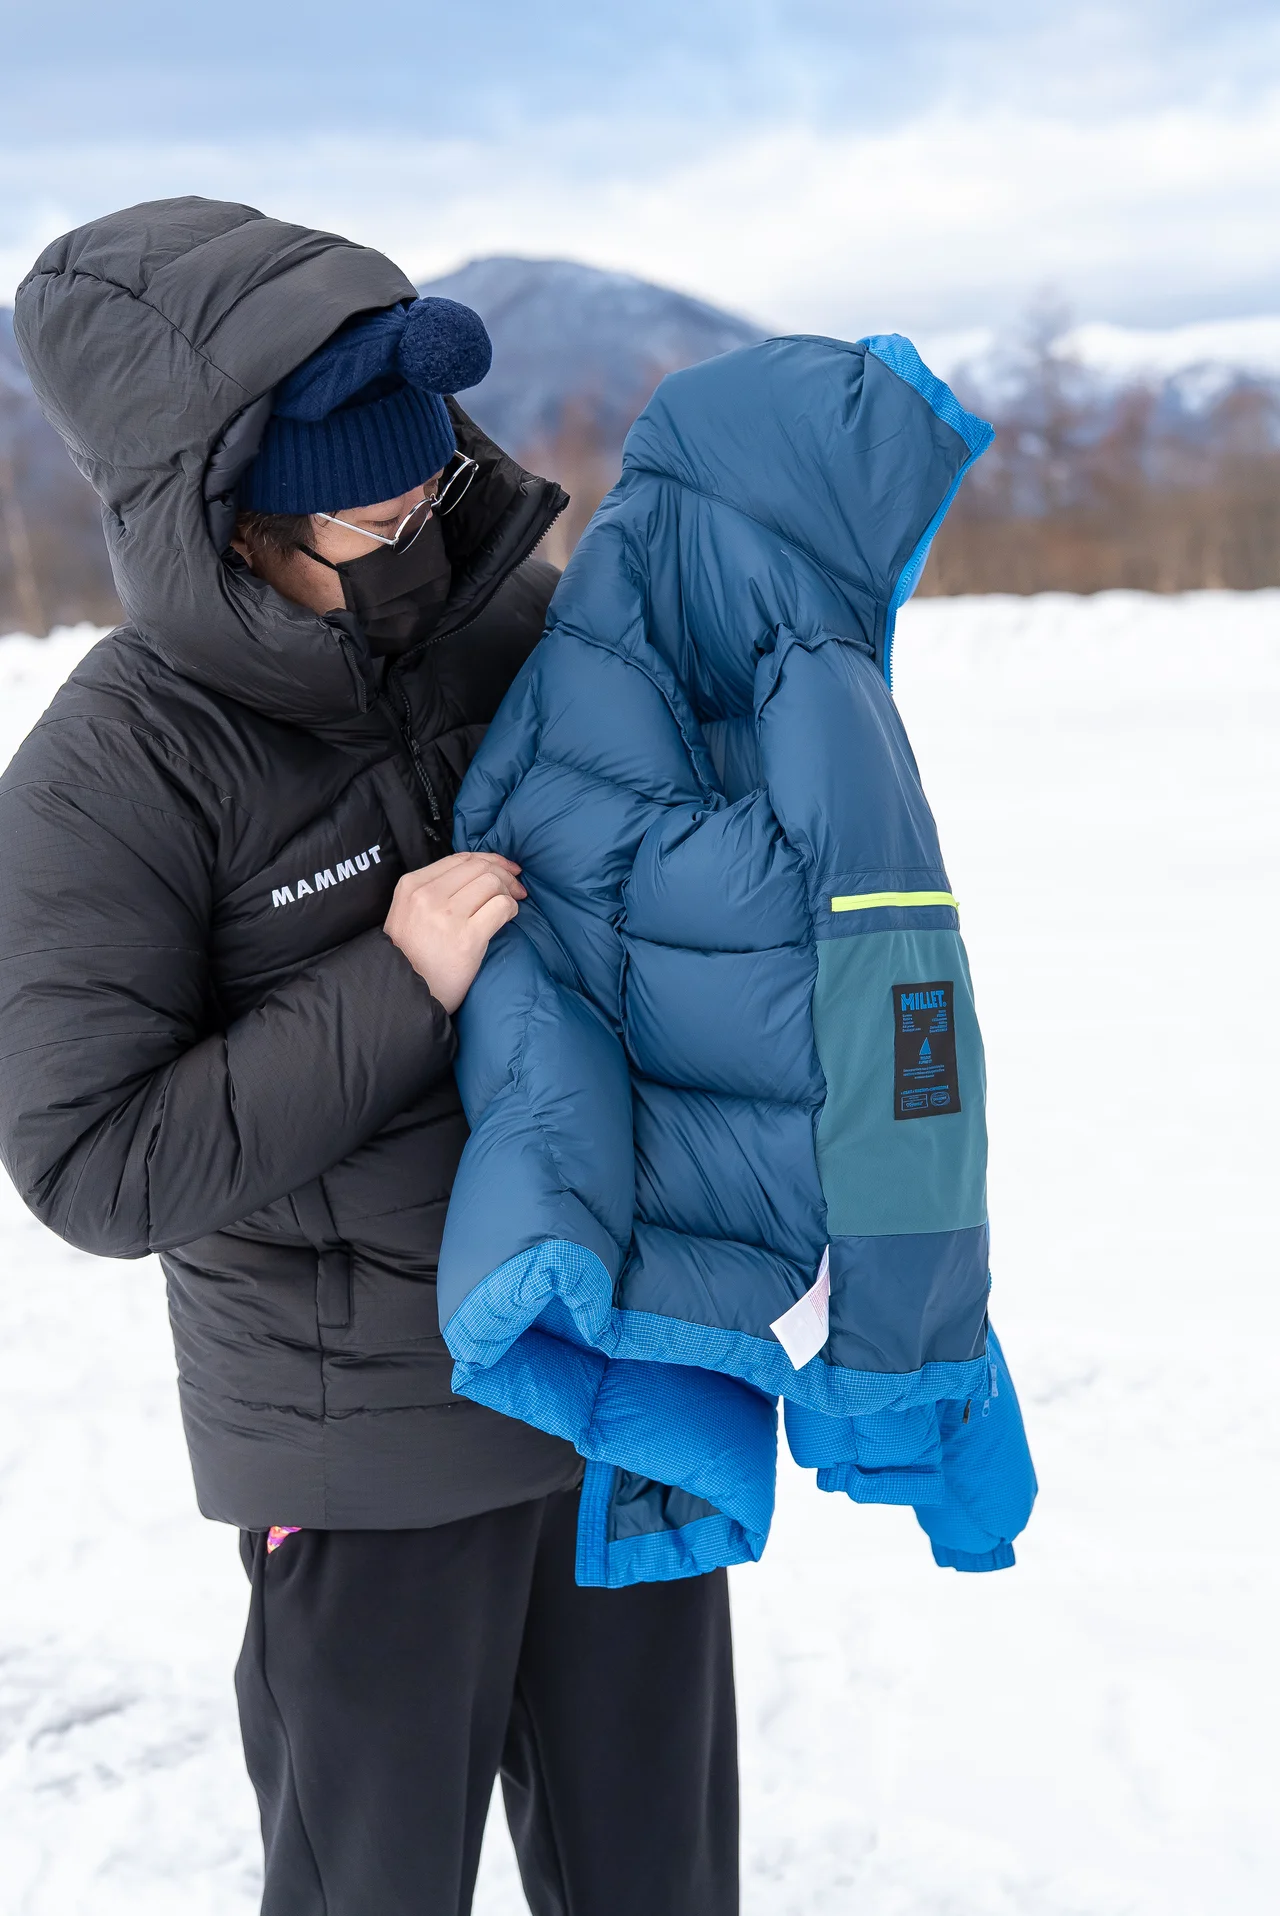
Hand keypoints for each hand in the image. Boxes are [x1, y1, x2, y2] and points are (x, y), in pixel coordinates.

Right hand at [383, 852, 525, 1012]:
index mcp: (410, 886)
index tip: (505, 868)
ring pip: (492, 883)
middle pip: (479, 867)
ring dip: (508, 892)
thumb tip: (478, 872)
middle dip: (504, 874)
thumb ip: (432, 890)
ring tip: (511, 905)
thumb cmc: (409, 957)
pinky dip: (511, 909)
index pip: (460, 858)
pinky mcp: (467, 938)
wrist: (404, 996)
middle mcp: (427, 896)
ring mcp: (447, 916)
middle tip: (516, 888)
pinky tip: (508, 918)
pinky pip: (501, 907)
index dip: (489, 859)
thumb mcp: (406, 914)